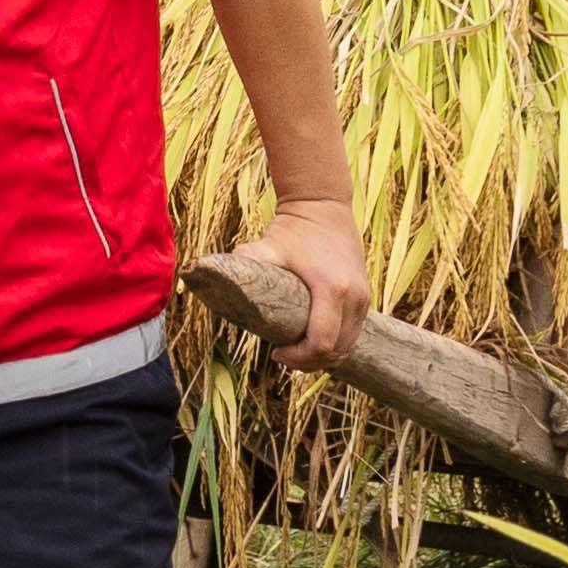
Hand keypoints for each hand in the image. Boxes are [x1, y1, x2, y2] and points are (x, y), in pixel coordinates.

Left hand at [256, 194, 368, 365]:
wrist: (323, 205)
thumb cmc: (293, 228)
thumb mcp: (267, 245)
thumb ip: (245, 261)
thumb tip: (204, 274)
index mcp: (331, 289)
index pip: (321, 343)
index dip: (298, 358)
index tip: (275, 352)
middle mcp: (354, 296)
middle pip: (337, 350)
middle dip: (309, 362)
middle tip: (283, 356)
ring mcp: (363, 296)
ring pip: (348, 344)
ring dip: (323, 355)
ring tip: (296, 350)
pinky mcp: (364, 295)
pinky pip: (353, 331)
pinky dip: (335, 342)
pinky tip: (312, 338)